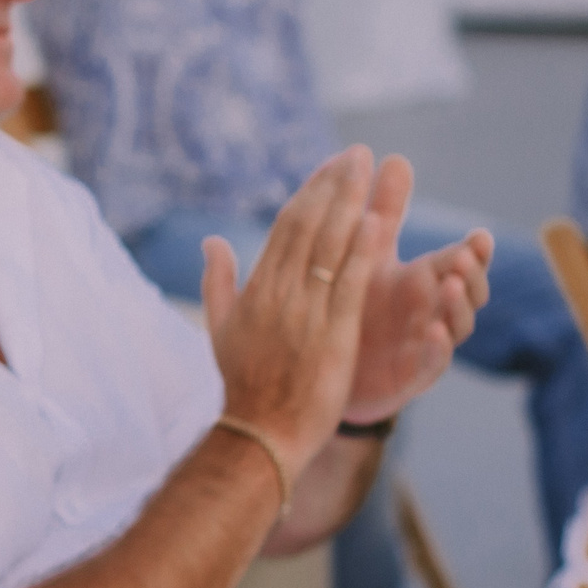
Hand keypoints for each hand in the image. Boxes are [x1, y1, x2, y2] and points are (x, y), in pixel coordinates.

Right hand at [202, 146, 398, 468]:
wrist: (259, 432)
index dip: (311, 192)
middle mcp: (280, 293)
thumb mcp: (219, 329)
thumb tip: (213, 241)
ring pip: (329, 246)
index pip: (286, 227)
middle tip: (356, 154)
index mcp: (256, 289)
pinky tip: (374, 222)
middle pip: (309, 226)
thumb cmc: (241, 385)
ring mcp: (306, 312)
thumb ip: (218, 281)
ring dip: (350, 204)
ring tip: (368, 171)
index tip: (331, 166)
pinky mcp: (332, 334)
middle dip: (334, 186)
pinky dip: (360, 252)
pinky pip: (348, 284)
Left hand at [342, 161, 487, 423]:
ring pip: (457, 325)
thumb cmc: (356, 301)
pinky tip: (431, 332)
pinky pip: (431, 363)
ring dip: (458, 306)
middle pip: (470, 291)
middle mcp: (434, 308)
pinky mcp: (413, 374)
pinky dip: (436, 348)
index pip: (461, 260)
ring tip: (451, 287)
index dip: (476, 250)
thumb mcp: (369, 252)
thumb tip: (394, 156)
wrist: (329, 365)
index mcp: (425, 278)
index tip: (479, 236)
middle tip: (467, 256)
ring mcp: (427, 342)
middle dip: (473, 274)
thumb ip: (384, 209)